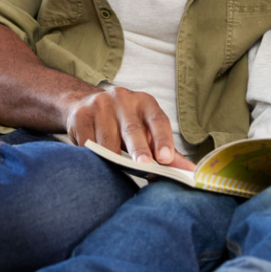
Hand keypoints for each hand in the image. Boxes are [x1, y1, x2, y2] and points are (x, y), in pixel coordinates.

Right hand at [64, 87, 189, 167]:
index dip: (163, 140)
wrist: (86, 104)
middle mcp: (123, 99)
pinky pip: (87, 143)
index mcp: (145, 103)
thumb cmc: (124, 122)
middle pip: (132, 129)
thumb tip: (191, 172)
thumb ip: (166, 151)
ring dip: (112, 159)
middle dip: (139, 150)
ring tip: (117, 171)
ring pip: (107, 140)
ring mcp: (99, 106)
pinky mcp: (80, 116)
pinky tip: (96, 163)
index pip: (158, 120)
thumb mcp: (146, 129)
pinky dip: (93, 157)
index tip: (167, 158)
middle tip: (145, 167)